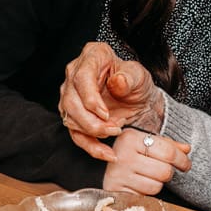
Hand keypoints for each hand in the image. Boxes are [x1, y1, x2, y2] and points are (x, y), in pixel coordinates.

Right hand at [59, 42, 156, 159]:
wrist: (139, 99)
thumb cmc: (136, 83)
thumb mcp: (140, 76)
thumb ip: (129, 78)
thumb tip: (117, 82)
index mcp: (92, 56)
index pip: (81, 78)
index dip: (90, 99)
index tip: (106, 114)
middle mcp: (75, 74)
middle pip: (71, 102)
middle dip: (91, 121)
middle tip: (114, 128)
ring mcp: (71, 95)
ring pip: (70, 119)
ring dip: (92, 133)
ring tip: (115, 132)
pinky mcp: (74, 115)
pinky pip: (76, 134)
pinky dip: (91, 147)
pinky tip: (107, 153)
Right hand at [100, 128, 191, 195]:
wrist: (103, 165)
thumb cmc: (130, 152)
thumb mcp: (147, 142)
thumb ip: (169, 145)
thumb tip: (187, 149)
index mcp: (131, 138)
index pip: (168, 152)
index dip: (182, 160)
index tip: (186, 165)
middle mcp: (122, 155)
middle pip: (165, 171)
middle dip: (168, 172)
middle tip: (163, 170)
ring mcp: (118, 175)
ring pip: (156, 186)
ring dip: (157, 183)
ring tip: (149, 176)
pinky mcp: (115, 191)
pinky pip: (144, 197)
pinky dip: (146, 192)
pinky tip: (139, 184)